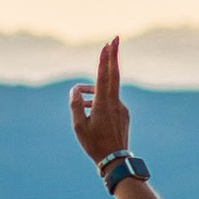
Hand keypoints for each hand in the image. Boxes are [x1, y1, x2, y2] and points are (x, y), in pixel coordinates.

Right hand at [70, 37, 129, 163]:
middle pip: (114, 74)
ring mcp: (121, 108)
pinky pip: (110, 100)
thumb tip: (75, 90)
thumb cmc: (94, 144)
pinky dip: (99, 99)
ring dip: (95, 87)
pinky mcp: (123, 114)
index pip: (104, 76)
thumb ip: (76, 105)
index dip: (105, 59)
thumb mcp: (79, 126)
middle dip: (113, 55)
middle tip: (115, 38)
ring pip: (107, 90)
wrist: (115, 160)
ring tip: (81, 95)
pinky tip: (90, 109)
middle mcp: (115, 103)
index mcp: (103, 104)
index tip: (107, 45)